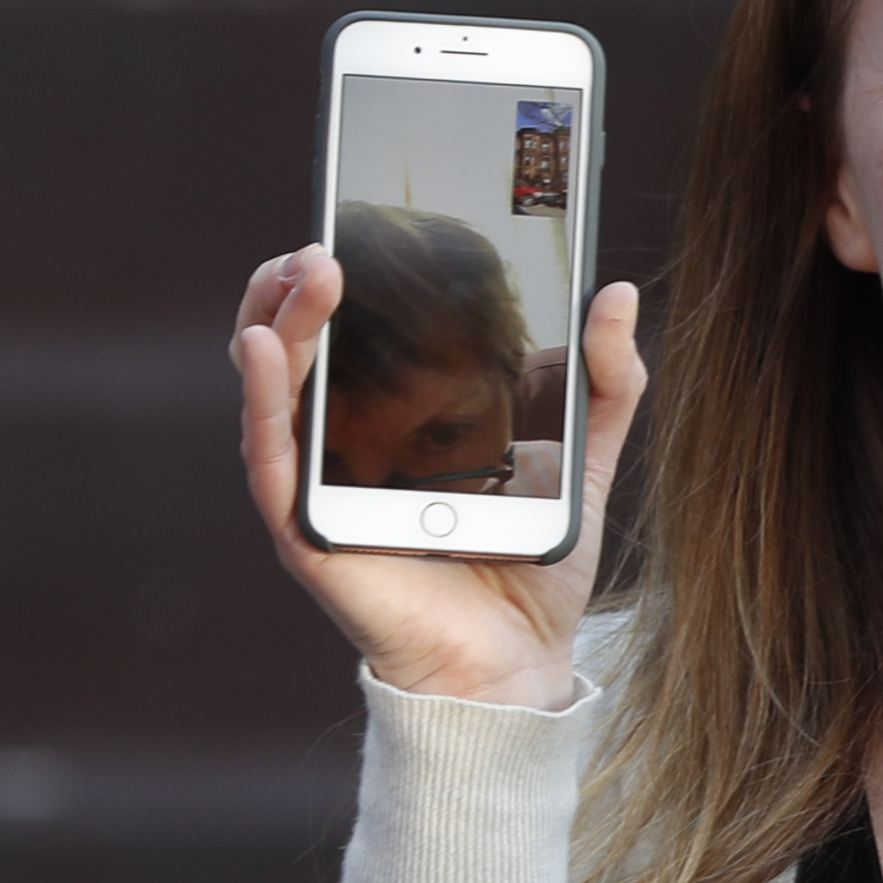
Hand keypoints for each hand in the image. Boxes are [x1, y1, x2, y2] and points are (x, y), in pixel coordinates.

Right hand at [232, 246, 646, 708]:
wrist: (524, 658)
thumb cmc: (534, 563)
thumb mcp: (583, 458)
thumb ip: (603, 381)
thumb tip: (619, 292)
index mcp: (388, 423)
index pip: (345, 333)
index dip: (337, 278)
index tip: (354, 223)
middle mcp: (339, 449)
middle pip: (292, 347)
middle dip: (298, 286)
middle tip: (326, 238)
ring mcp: (316, 488)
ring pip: (268, 387)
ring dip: (276, 319)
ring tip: (306, 267)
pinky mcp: (305, 531)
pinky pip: (269, 455)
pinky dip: (263, 396)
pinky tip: (267, 345)